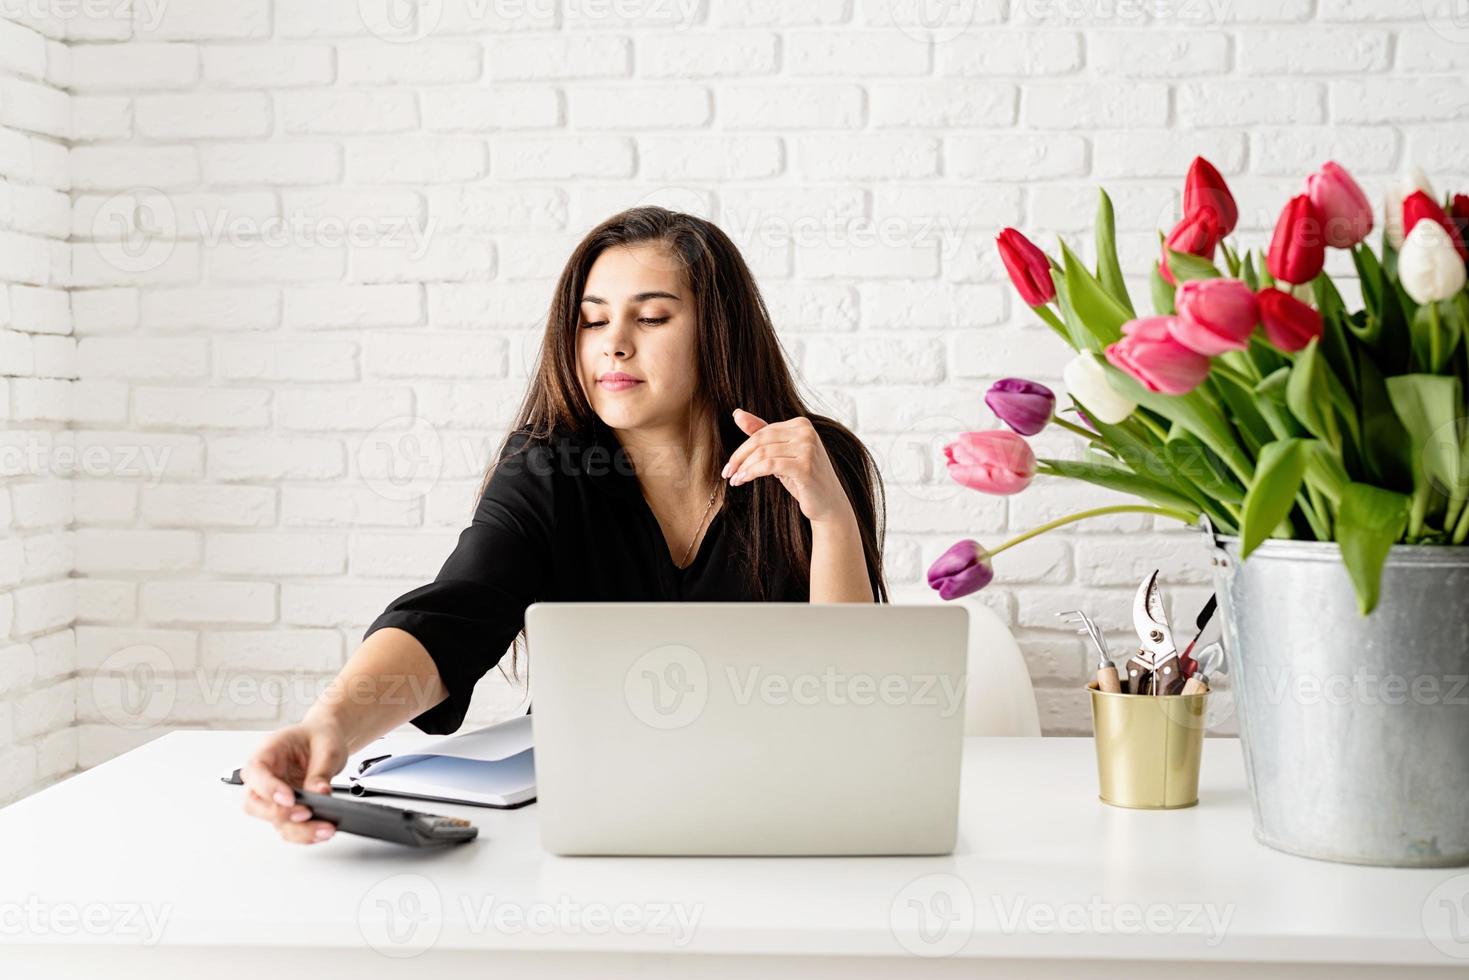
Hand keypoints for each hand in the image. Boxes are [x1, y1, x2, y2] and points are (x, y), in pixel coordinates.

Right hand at [240, 719, 348, 844]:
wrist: (324, 742)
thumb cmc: (318, 738)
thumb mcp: (326, 746)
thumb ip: (321, 770)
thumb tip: (319, 792)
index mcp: (267, 753)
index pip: (256, 772)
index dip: (269, 788)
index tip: (289, 798)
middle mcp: (264, 778)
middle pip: (254, 804)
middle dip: (279, 814)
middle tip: (306, 814)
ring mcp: (272, 798)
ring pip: (273, 821)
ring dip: (298, 830)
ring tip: (324, 829)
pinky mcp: (285, 811)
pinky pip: (289, 828)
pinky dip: (304, 834)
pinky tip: (321, 832)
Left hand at [721, 408, 855, 526]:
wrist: (829, 503)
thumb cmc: (803, 478)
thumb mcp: (781, 454)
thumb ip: (761, 433)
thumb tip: (737, 414)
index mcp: (802, 424)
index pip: (762, 432)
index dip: (742, 449)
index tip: (730, 465)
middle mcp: (807, 432)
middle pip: (760, 441)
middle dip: (739, 458)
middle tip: (727, 473)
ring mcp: (808, 449)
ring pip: (763, 453)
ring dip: (744, 468)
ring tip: (735, 480)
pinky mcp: (805, 467)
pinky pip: (769, 465)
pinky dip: (752, 472)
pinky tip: (743, 480)